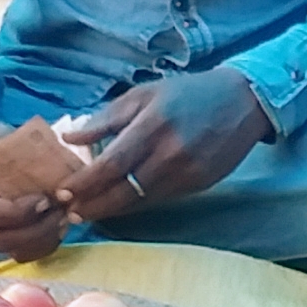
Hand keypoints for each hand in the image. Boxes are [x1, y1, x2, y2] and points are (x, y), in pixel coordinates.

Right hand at [0, 117, 69, 261]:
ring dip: (40, 240)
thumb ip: (25, 153)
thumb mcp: (0, 134)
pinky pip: (12, 250)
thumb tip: (66, 165)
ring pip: (6, 249)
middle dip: (36, 230)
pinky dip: (37, 245)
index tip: (46, 199)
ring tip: (63, 220)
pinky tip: (55, 229)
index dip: (19, 212)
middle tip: (62, 212)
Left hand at [53, 70, 274, 223]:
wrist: (243, 101)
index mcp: (153, 125)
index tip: (62, 191)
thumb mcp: (144, 94)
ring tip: (86, 213)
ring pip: (140, 200)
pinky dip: (135, 203)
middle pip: (123, 190)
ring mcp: (187, 173)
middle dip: (92, 204)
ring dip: (110, 209)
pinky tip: (119, 203)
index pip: (111, 164)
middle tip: (68, 212)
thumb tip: (70, 138)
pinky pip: (159, 200)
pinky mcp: (199, 185)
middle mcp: (170, 153)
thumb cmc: (187, 93)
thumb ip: (107, 118)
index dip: (84, 182)